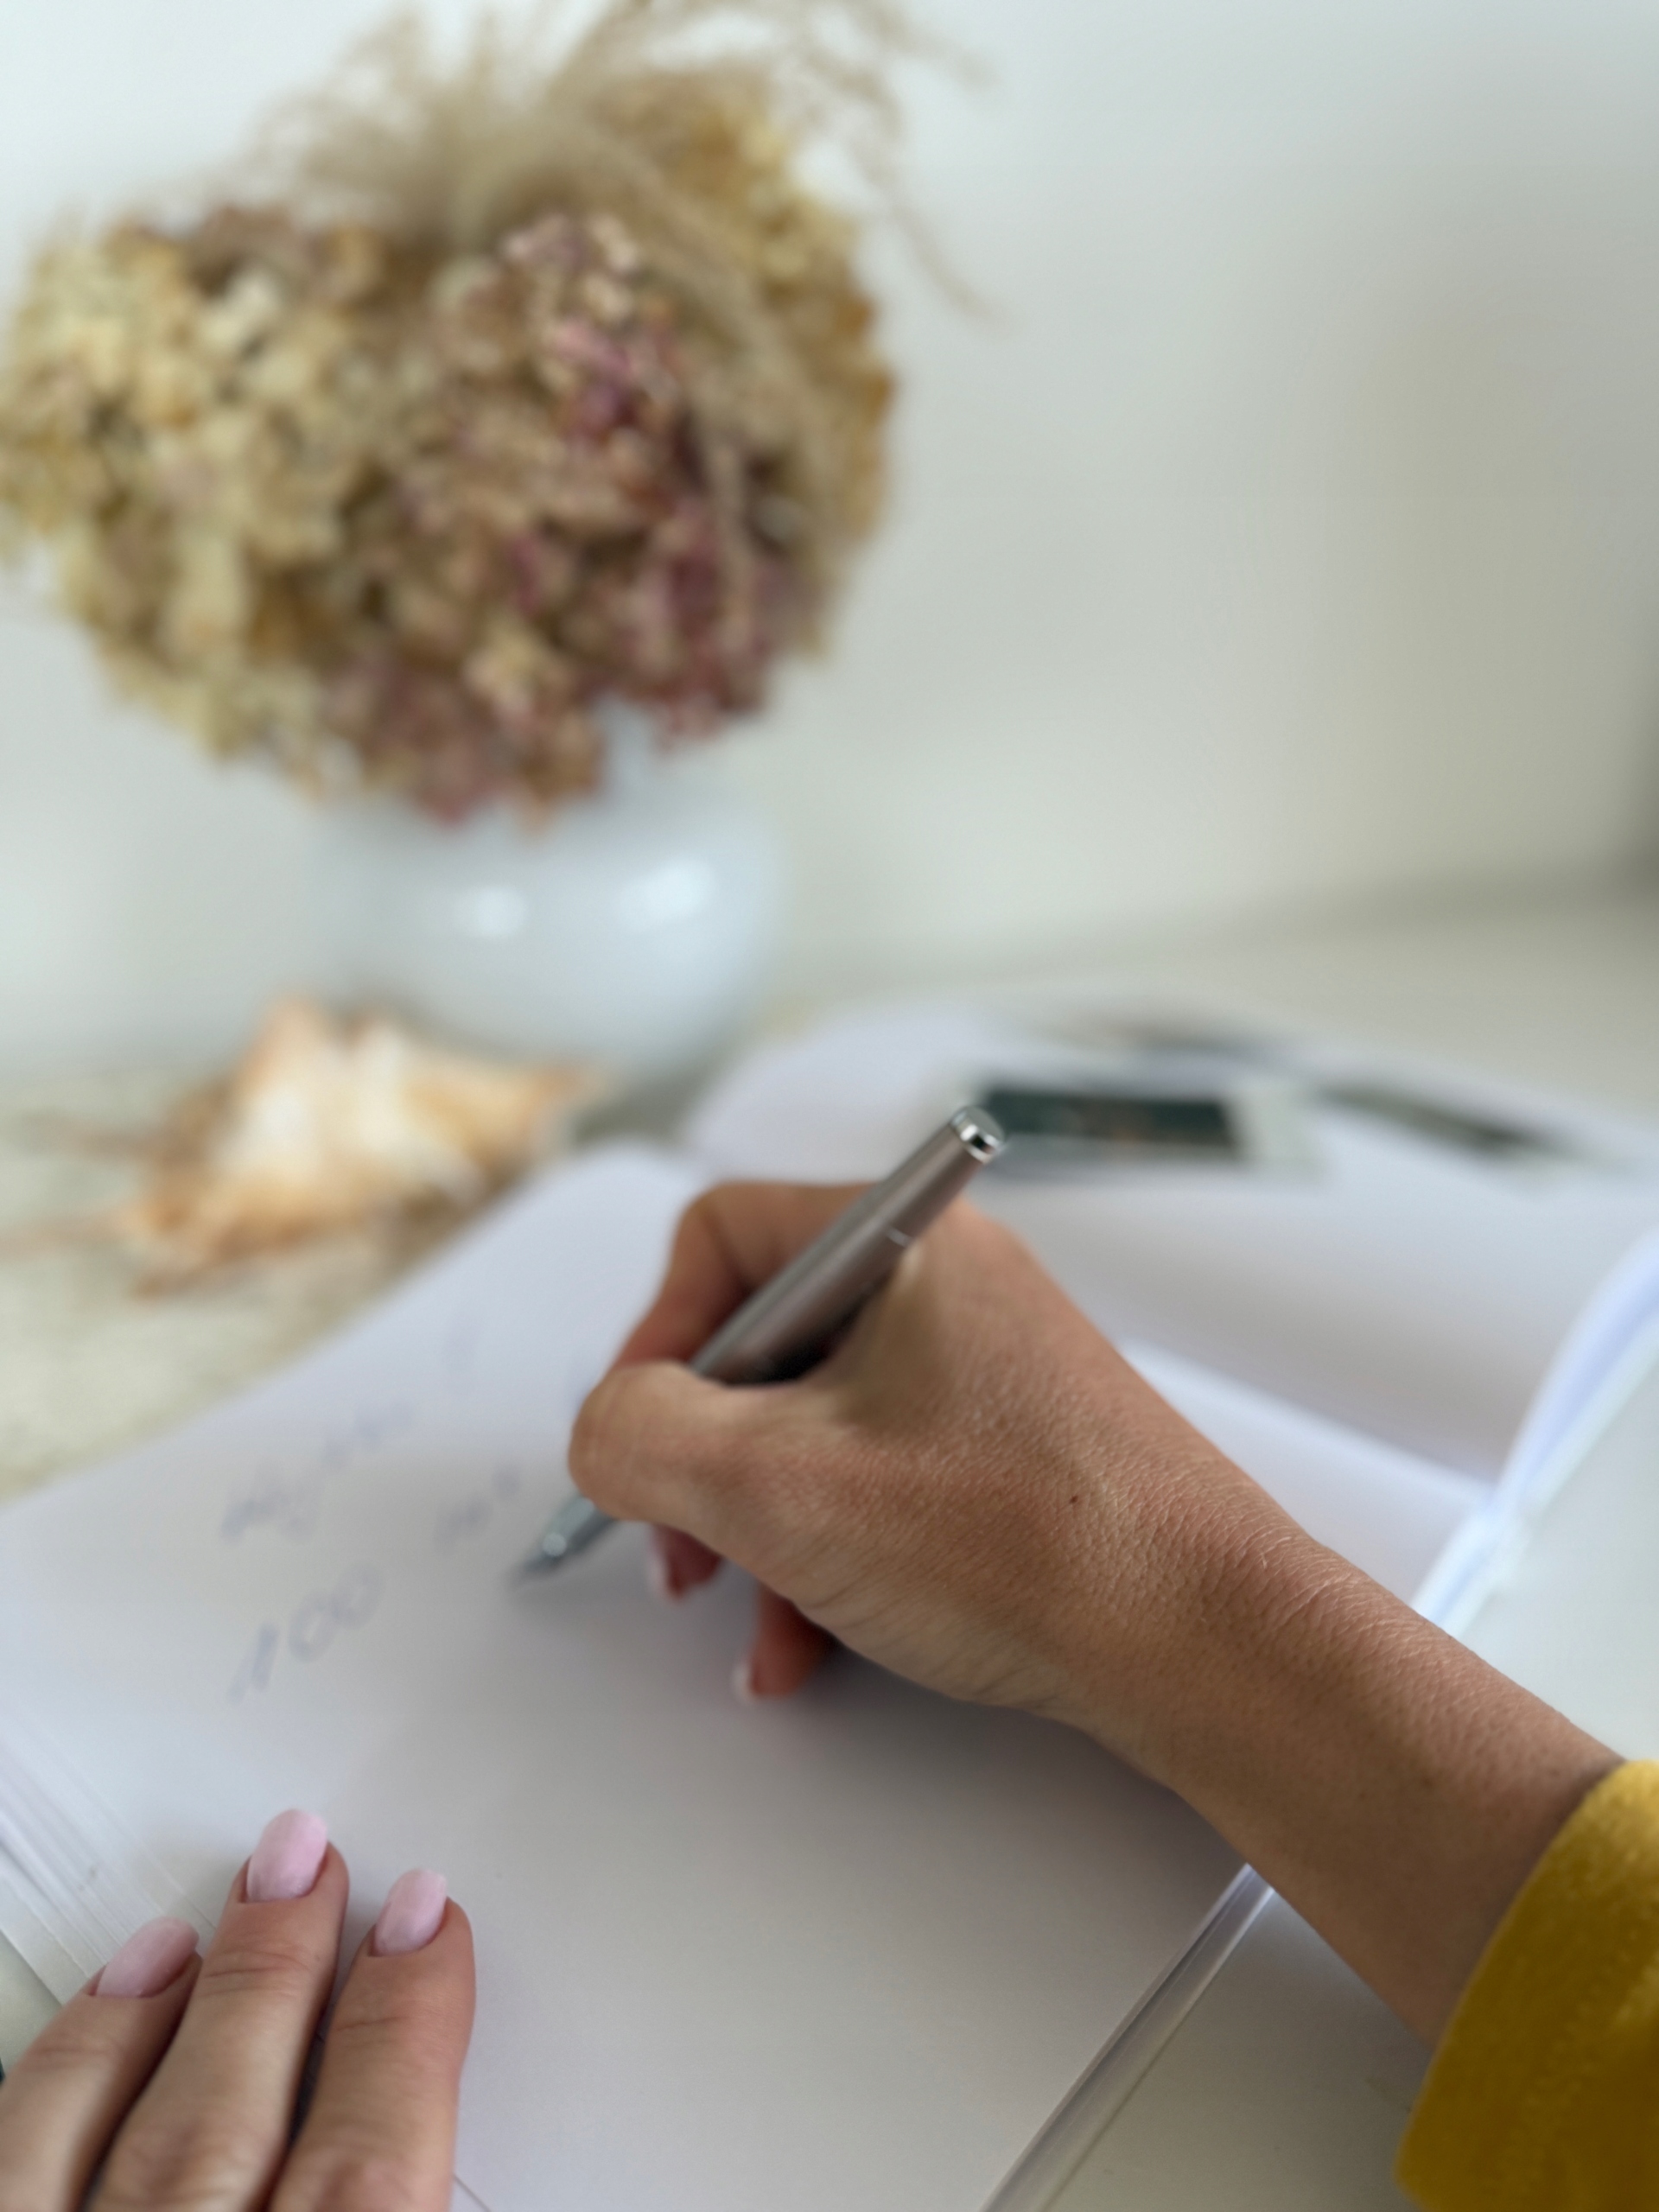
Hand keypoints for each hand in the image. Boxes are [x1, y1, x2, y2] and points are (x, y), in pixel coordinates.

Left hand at [0, 1810, 472, 2211]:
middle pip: (241, 2118)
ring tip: (254, 1889)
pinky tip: (123, 1985)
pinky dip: (74, 2062)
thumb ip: (396, 2209)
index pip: (372, 2174)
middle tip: (321, 1864)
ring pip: (142, 2123)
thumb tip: (443, 2122)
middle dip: (294, 1970)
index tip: (427, 1932)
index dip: (410, 2032)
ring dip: (204, 1992)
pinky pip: (19, 2160)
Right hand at [572, 1179, 1618, 2042]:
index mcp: (902, 1242)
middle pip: (762, 1344)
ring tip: (757, 1625)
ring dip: (760, 1531)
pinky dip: (830, 1556)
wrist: (1203, 1641)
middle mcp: (950, 1286)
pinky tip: (815, 1648)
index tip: (638, 1437)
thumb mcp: (773, 1484)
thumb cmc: (1021, 1539)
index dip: (653, 1339)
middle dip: (703, 1462)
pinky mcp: (1016, 1453)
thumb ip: (638, 1437)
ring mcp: (988, 1371)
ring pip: (816, 1427)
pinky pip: (881, 1479)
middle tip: (684, 1550)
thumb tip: (607, 1430)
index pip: (720, 1235)